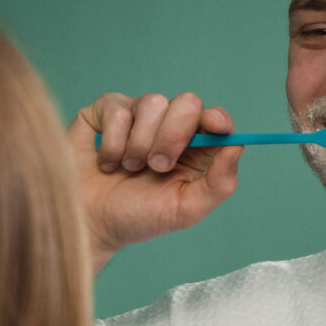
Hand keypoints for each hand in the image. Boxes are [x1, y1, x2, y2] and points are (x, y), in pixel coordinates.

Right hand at [69, 91, 244, 273]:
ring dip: (139, 144)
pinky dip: (113, 142)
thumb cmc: (137, 217)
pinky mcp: (105, 112)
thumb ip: (219, 183)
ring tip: (128, 169)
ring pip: (152, 103)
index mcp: (194, 149)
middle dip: (173, 136)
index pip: (214, 119)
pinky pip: (118, 109)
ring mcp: (136, 116)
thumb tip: (237, 146)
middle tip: (156, 167)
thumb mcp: (185, 210)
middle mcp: (168, 126)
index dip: (216, 118)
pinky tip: (107, 163)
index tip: (214, 127)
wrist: (89, 223)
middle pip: (187, 103)